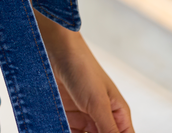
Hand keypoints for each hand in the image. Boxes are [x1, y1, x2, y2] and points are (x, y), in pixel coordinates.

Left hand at [39, 18, 133, 132]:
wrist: (53, 47)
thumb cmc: (82, 68)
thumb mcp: (98, 103)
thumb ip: (109, 131)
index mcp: (118, 113)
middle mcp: (102, 116)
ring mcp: (83, 115)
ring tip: (69, 130)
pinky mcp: (66, 113)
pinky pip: (68, 131)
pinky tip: (60, 130)